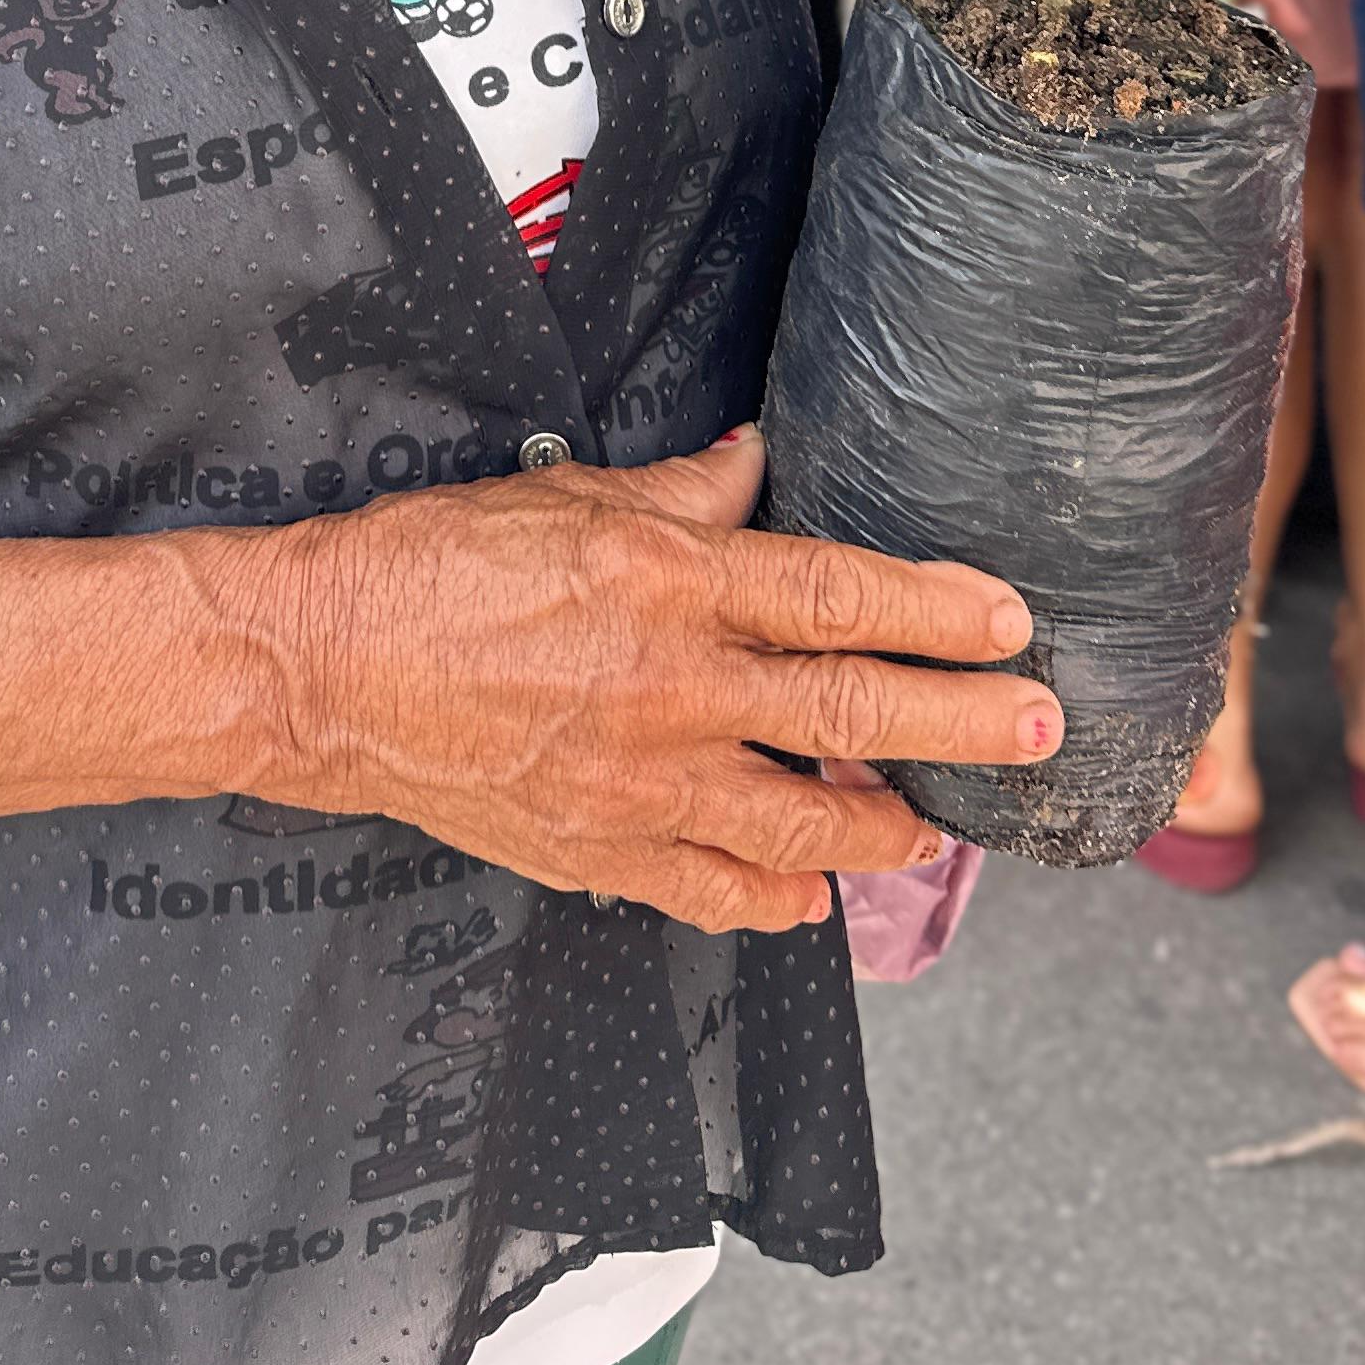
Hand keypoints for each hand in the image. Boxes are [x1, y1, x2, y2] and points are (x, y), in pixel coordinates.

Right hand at [208, 427, 1054, 934]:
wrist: (324, 667)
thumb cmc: (432, 564)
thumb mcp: (565, 493)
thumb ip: (679, 492)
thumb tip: (755, 465)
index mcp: (666, 583)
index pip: (836, 594)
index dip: (936, 607)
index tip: (1009, 620)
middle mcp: (670, 688)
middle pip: (849, 714)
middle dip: (961, 723)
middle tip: (1040, 730)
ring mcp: (638, 784)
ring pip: (801, 825)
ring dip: (884, 828)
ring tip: (934, 824)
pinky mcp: (596, 853)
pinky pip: (714, 892)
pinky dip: (775, 899)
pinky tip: (812, 895)